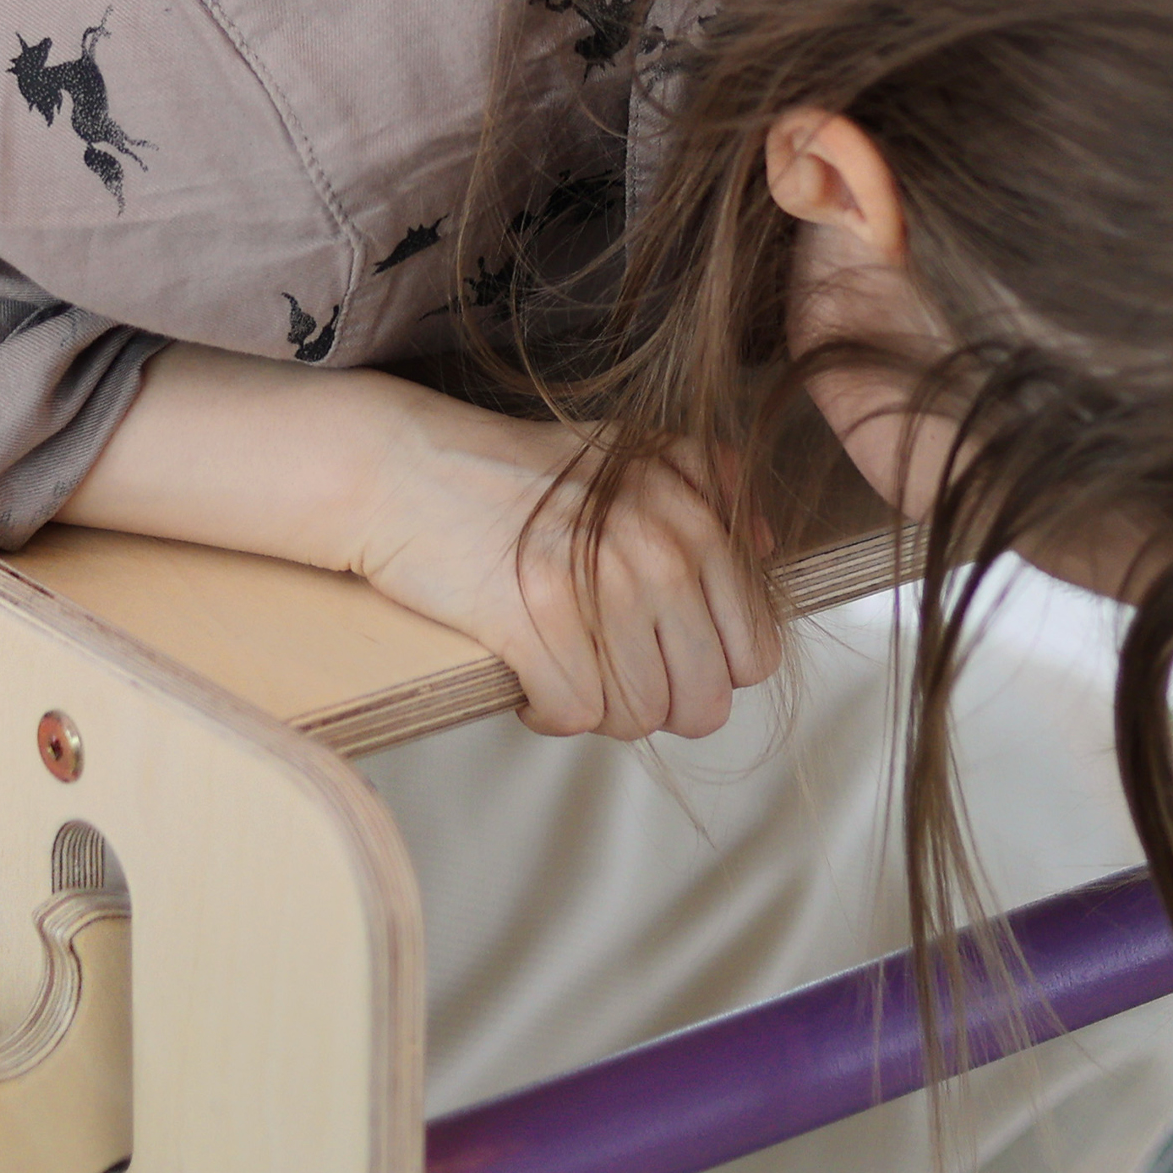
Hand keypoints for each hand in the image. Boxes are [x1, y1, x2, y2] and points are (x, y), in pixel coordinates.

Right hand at [347, 402, 778, 739]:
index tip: (661, 653)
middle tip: (608, 672)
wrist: (405, 468)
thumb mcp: (625, 453)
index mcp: (693, 517)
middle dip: (656, 703)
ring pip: (636, 719)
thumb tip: (766, 546)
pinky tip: (526, 674)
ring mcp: (598, 588)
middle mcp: (659, 550)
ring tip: (563, 666)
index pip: (754, 654)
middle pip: (702, 703)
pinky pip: (572, 716)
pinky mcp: (532, 622)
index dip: (708, 670)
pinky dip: (545, 710)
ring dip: (597, 708)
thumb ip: (708, 486)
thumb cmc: (512, 470)